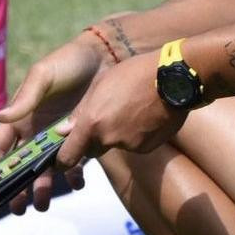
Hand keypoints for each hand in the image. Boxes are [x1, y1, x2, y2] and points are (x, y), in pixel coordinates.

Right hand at [0, 30, 110, 209]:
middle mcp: (37, 131)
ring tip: (43, 205)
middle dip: (16, 188)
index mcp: (21, 117)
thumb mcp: (44, 76)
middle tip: (17, 209)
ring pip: (46, 170)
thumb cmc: (68, 62)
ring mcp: (59, 138)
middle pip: (21, 167)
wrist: (106, 58)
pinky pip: (75, 163)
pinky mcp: (82, 139)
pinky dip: (75, 176)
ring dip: (43, 188)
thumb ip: (26, 99)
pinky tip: (78, 184)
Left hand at [57, 50, 187, 167]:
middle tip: (106, 118)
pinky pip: (135, 145)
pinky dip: (137, 135)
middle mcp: (108, 138)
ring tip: (132, 108)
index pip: (67, 157)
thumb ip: (81, 111)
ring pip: (115, 145)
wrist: (173, 79)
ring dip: (118, 134)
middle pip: (92, 150)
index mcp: (92, 122)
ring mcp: (129, 145)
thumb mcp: (101, 84)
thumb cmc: (134, 74)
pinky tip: (145, 116)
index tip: (61, 160)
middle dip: (94, 140)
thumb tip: (63, 131)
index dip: (62, 161)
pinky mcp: (147, 148)